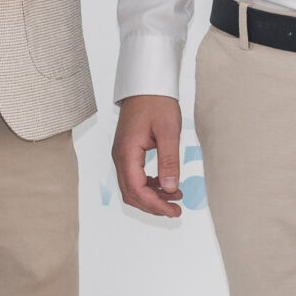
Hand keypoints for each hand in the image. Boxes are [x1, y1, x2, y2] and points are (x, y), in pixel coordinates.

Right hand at [112, 95, 185, 218]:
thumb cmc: (157, 102)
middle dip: (153, 205)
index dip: (155, 204)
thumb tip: (170, 188)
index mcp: (127, 152)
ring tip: (175, 198)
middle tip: (175, 210)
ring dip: (151, 197)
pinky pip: (134, 176)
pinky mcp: (127, 152)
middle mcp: (120, 156)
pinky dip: (149, 185)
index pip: (136, 189)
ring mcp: (122, 154)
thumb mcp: (169, 131)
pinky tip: (166, 184)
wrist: (147, 85)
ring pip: (132, 187)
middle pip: (131, 193)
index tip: (173, 210)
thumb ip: (169, 161)